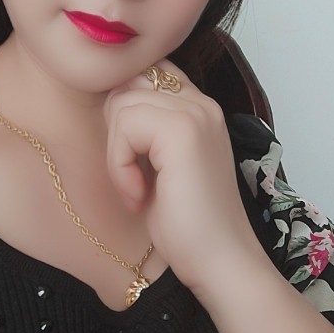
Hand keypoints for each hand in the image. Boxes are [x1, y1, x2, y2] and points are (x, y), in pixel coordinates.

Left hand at [104, 59, 263, 292]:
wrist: (220, 261)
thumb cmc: (189, 222)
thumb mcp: (163, 162)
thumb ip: (148, 127)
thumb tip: (113, 106)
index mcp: (200, 108)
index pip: (150, 71)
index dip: (128, 105)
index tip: (132, 152)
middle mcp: (201, 103)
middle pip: (129, 82)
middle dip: (117, 128)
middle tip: (132, 174)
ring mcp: (196, 112)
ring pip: (122, 102)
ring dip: (118, 152)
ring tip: (137, 188)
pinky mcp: (183, 129)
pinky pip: (125, 124)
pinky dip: (120, 163)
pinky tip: (138, 194)